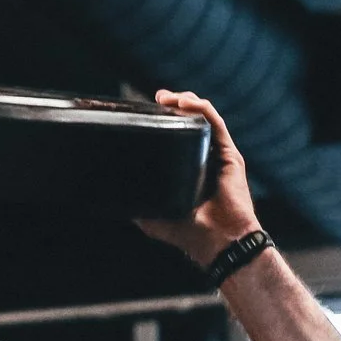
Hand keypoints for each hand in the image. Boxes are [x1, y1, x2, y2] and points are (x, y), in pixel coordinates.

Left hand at [135, 89, 259, 267]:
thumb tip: (110, 195)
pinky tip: (185, 103)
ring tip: (166, 97)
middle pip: (191, 120)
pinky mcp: (230, 155)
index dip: (164, 119)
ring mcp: (219, 154)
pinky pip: (216, 123)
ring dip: (186, 101)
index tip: (145, 110)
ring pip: (204, 116)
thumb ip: (137, 205)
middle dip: (174, 104)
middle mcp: (205, 157)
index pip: (177, 135)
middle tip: (157, 98)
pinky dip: (201, 109)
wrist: (219, 243)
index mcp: (189, 169)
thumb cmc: (190, 235)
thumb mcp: (152, 219)